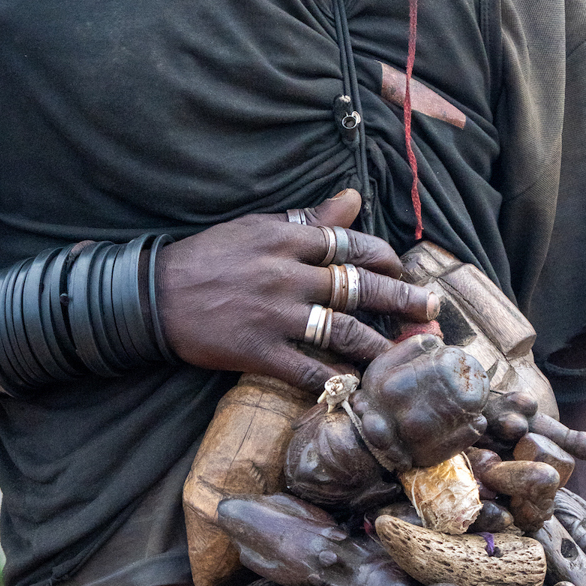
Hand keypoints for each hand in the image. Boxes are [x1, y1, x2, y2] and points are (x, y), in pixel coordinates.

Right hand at [155, 189, 433, 391]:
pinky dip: (339, 380)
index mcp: (285, 241)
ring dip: (384, 344)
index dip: (384, 257)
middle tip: (434, 309)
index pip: (349, 244)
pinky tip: (363, 386)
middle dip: (403, 298)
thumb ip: (308, 218)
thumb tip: (354, 198)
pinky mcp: (259, 352)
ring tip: (413, 353)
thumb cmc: (206, 258)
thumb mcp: (255, 227)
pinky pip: (310, 369)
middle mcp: (286, 276)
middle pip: (358, 287)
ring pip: (344, 331)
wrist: (152, 296)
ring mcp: (274, 316)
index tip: (403, 267)